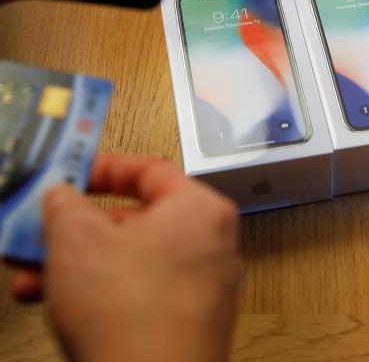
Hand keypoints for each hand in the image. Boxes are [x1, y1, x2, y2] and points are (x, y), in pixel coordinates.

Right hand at [9, 155, 241, 361]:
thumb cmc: (129, 312)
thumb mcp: (76, 241)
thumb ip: (65, 206)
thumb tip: (62, 196)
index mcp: (199, 209)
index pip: (151, 170)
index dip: (105, 168)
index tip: (75, 174)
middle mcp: (212, 243)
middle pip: (137, 220)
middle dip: (79, 230)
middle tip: (44, 232)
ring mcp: (206, 285)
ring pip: (134, 260)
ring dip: (81, 265)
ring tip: (34, 278)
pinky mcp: (192, 322)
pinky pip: (144, 291)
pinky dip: (105, 291)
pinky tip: (61, 305)